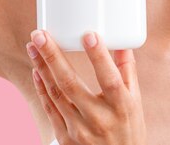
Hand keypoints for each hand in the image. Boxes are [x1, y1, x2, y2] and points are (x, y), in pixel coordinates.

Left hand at [26, 30, 146, 144]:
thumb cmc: (129, 130)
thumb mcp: (136, 101)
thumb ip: (127, 71)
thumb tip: (122, 42)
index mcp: (121, 106)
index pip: (109, 79)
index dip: (98, 57)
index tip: (88, 35)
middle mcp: (99, 119)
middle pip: (71, 84)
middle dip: (53, 57)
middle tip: (40, 35)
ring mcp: (80, 130)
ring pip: (56, 94)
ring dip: (42, 68)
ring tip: (34, 46)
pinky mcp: (65, 138)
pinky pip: (50, 109)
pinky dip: (41, 88)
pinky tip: (36, 70)